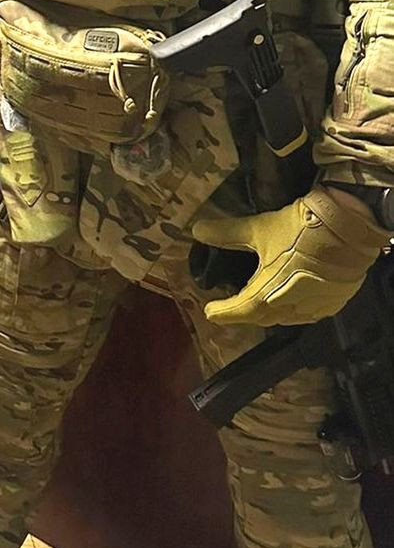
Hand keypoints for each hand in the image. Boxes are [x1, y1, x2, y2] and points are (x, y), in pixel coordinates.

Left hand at [192, 186, 388, 327]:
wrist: (350, 232)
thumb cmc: (301, 231)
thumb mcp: (259, 228)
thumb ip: (227, 233)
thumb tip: (197, 230)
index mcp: (267, 296)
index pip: (238, 311)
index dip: (222, 312)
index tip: (209, 312)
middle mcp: (289, 310)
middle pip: (261, 317)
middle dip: (244, 313)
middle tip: (230, 308)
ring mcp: (313, 310)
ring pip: (284, 318)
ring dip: (268, 313)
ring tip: (256, 305)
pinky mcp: (331, 304)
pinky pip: (305, 314)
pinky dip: (291, 310)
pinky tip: (289, 301)